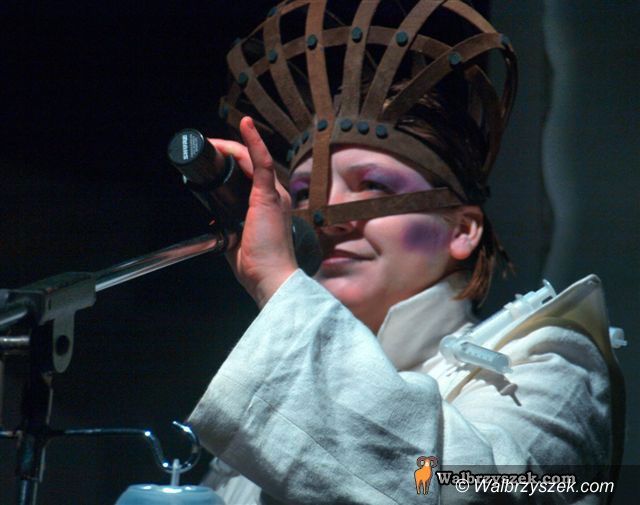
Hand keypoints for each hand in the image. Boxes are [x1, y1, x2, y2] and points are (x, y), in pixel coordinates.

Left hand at [208, 117, 297, 307]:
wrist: (270, 276)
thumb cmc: (259, 265)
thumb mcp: (238, 241)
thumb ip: (230, 229)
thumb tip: (215, 223)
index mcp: (268, 206)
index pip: (252, 175)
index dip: (233, 163)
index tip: (214, 160)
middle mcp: (275, 196)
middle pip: (250, 164)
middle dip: (228, 153)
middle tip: (207, 149)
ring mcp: (274, 194)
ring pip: (253, 160)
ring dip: (232, 147)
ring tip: (212, 143)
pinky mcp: (269, 196)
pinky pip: (261, 161)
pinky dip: (253, 142)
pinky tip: (245, 125)